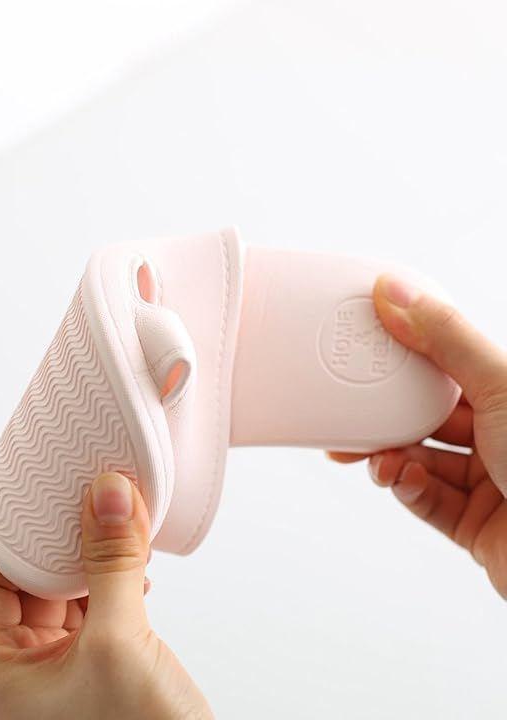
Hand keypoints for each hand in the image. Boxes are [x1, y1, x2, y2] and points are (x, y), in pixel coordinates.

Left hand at [0, 472, 212, 718]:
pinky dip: (113, 574)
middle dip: (61, 541)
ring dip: (92, 554)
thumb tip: (107, 492)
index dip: (16, 543)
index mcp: (5, 671)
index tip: (55, 508)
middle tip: (92, 504)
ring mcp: (65, 662)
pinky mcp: (101, 659)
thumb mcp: (121, 642)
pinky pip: (95, 600)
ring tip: (121, 531)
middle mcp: (28, 666)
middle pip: (24, 578)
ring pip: (64, 586)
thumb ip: (111, 562)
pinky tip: (137, 566)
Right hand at [329, 274, 506, 598]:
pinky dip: (408, 489)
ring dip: (391, 458)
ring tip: (375, 457)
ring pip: (419, 461)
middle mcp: (499, 436)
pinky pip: (426, 501)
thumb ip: (444, 337)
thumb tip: (394, 291)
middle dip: (383, 416)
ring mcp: (487, 482)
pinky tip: (403, 480)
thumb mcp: (499, 385)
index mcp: (505, 396)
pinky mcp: (474, 525)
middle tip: (345, 414)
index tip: (361, 349)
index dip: (402, 356)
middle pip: (424, 417)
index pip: (444, 366)